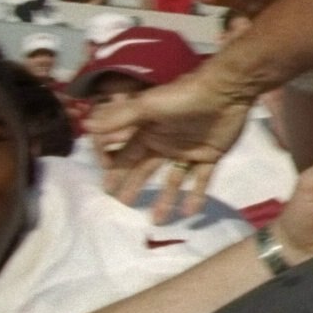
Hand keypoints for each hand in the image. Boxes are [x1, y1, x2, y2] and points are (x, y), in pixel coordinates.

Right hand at [95, 69, 251, 221]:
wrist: (226, 91)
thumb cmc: (184, 97)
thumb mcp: (148, 106)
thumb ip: (119, 118)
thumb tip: (86, 125)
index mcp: (149, 131)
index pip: (127, 156)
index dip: (116, 172)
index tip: (106, 190)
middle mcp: (166, 142)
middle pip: (146, 169)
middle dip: (134, 186)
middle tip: (124, 206)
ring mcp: (188, 150)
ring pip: (173, 179)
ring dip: (165, 199)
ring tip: (157, 221)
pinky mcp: (210, 155)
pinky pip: (201, 179)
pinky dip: (196, 195)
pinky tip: (189, 213)